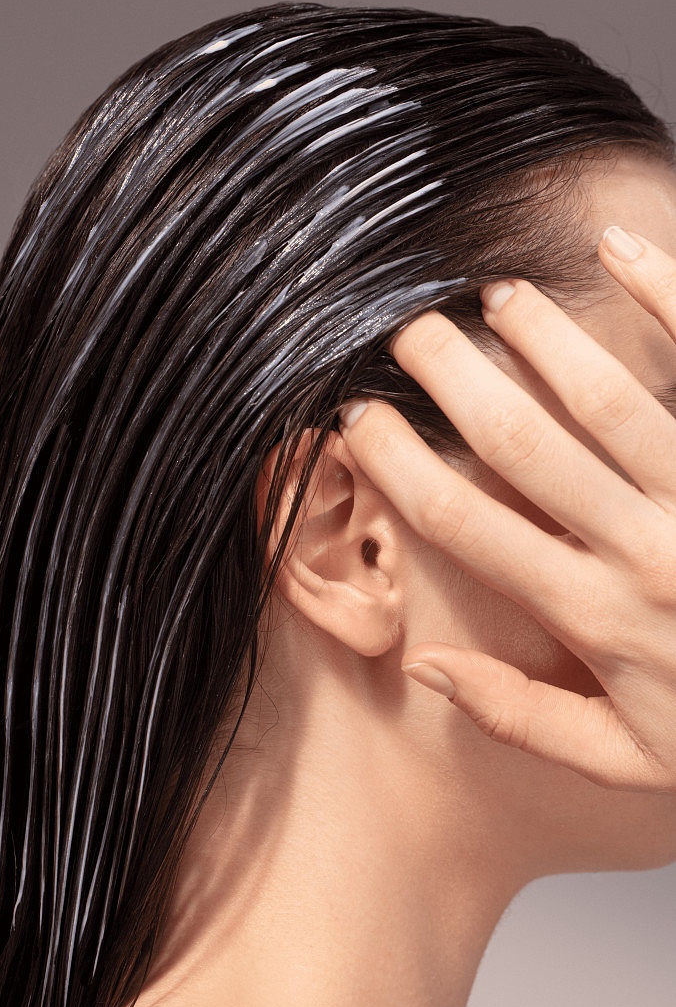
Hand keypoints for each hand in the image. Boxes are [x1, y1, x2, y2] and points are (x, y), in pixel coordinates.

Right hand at [338, 227, 675, 791]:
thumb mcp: (624, 760)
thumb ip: (521, 716)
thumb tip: (425, 666)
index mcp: (594, 618)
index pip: (465, 525)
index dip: (400, 466)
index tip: (360, 422)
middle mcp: (641, 552)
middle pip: (519, 444)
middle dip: (451, 378)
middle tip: (407, 332)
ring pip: (605, 398)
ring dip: (540, 336)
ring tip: (493, 295)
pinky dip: (662, 295)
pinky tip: (619, 246)